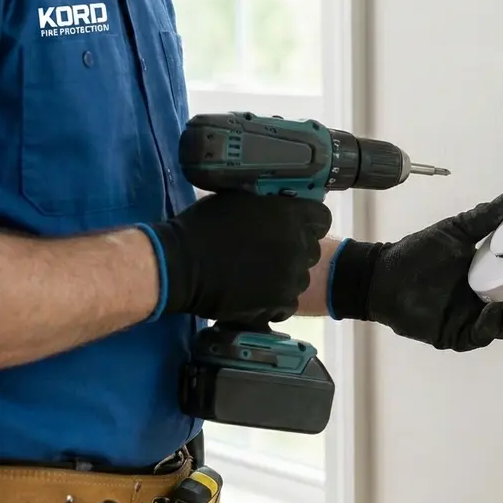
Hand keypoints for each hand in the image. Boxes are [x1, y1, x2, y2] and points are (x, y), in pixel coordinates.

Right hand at [139, 192, 331, 322]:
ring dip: (284, 277)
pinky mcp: (280, 303)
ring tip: (256, 276)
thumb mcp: (237, 199)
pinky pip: (288, 302)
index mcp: (290, 215)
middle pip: (311, 249)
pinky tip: (254, 295)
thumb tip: (276, 205)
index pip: (321, 218)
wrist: (180, 265)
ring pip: (300, 278)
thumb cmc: (202, 225)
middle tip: (266, 253)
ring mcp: (292, 277)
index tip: (293, 226)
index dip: (309, 222)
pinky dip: (274, 301)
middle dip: (295, 250)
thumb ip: (266, 204)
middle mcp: (298, 245)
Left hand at [328, 192, 502, 350]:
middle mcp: (490, 300)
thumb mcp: (457, 231)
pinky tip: (499, 312)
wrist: (382, 274)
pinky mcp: (458, 335)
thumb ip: (485, 218)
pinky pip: (482, 335)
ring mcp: (475, 319)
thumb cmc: (419, 252)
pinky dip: (493, 325)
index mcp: (494, 276)